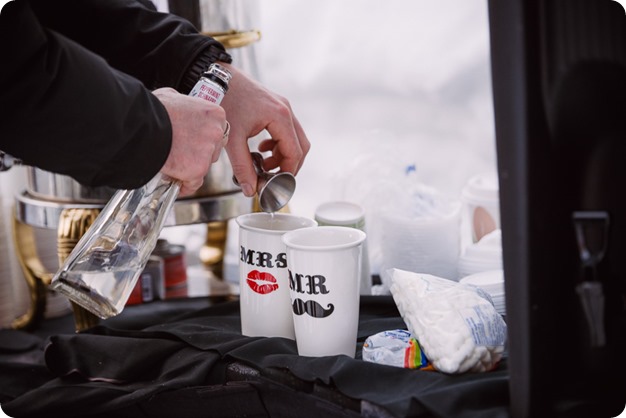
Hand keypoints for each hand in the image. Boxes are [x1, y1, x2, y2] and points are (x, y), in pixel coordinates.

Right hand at [152, 87, 227, 195]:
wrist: (142, 125)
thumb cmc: (154, 110)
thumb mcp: (173, 97)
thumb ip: (184, 104)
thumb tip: (180, 106)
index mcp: (215, 114)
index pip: (217, 131)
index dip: (204, 139)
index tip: (194, 143)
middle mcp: (216, 132)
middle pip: (214, 150)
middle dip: (201, 154)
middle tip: (183, 155)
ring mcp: (208, 151)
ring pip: (205, 166)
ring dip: (193, 168)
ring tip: (175, 166)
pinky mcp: (198, 169)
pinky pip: (195, 182)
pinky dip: (186, 185)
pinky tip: (177, 185)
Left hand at [220, 64, 310, 196]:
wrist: (216, 78)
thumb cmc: (224, 101)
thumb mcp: (232, 138)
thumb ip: (242, 166)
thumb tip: (250, 189)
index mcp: (279, 117)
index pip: (295, 152)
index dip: (288, 172)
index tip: (277, 184)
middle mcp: (286, 110)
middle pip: (301, 146)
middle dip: (289, 165)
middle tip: (274, 178)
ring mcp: (283, 106)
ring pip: (295, 138)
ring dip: (283, 155)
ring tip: (264, 164)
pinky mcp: (276, 106)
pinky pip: (286, 130)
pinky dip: (278, 144)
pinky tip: (261, 148)